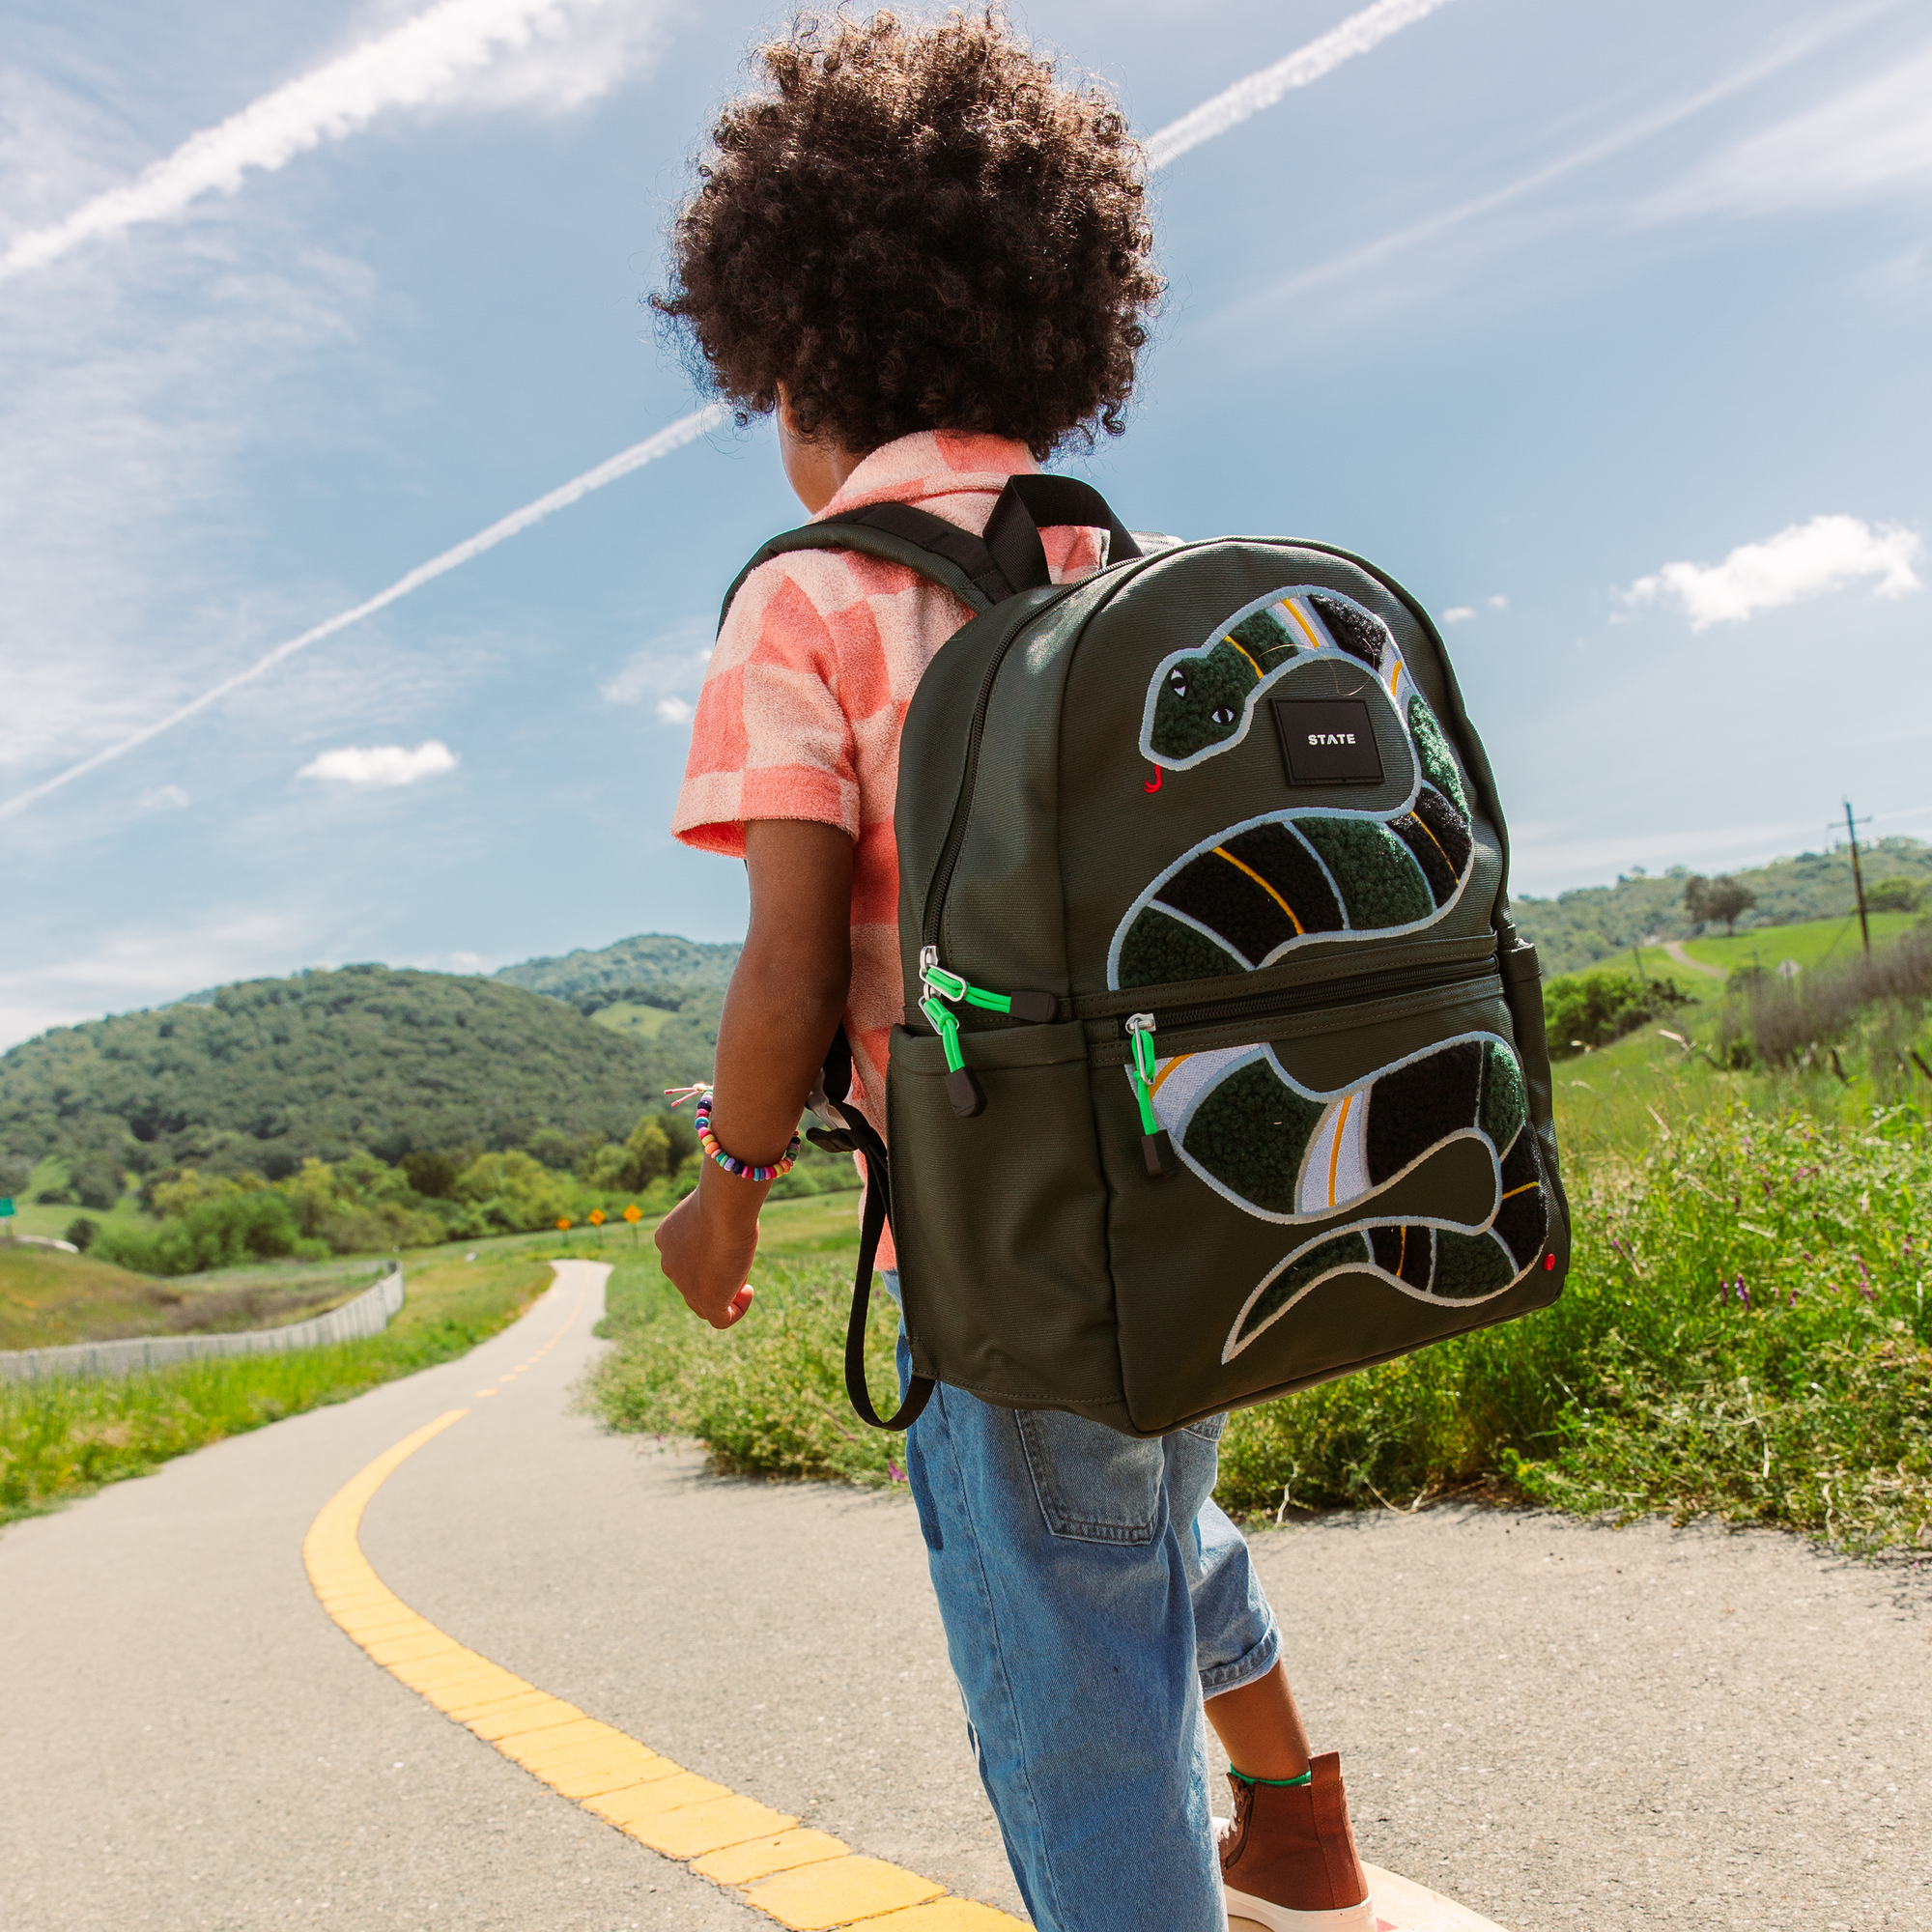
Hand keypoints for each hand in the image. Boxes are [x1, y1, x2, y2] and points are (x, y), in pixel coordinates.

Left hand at [654, 1178, 758, 1328]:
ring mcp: (685, 1286)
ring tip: (743, 1276)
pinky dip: (736, 1310)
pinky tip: (748, 1292)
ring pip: (703, 1303)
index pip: (682, 1260)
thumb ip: (717, 1221)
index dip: (705, 1258)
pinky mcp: (707, 1301)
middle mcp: (669, 1264)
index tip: (726, 1245)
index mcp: (666, 1239)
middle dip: (716, 1276)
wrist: (724, 1207)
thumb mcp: (715, 1207)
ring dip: (725, 1294)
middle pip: (692, 1283)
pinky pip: (720, 1319)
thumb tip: (729, 1231)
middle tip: (737, 1259)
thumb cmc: (725, 1199)